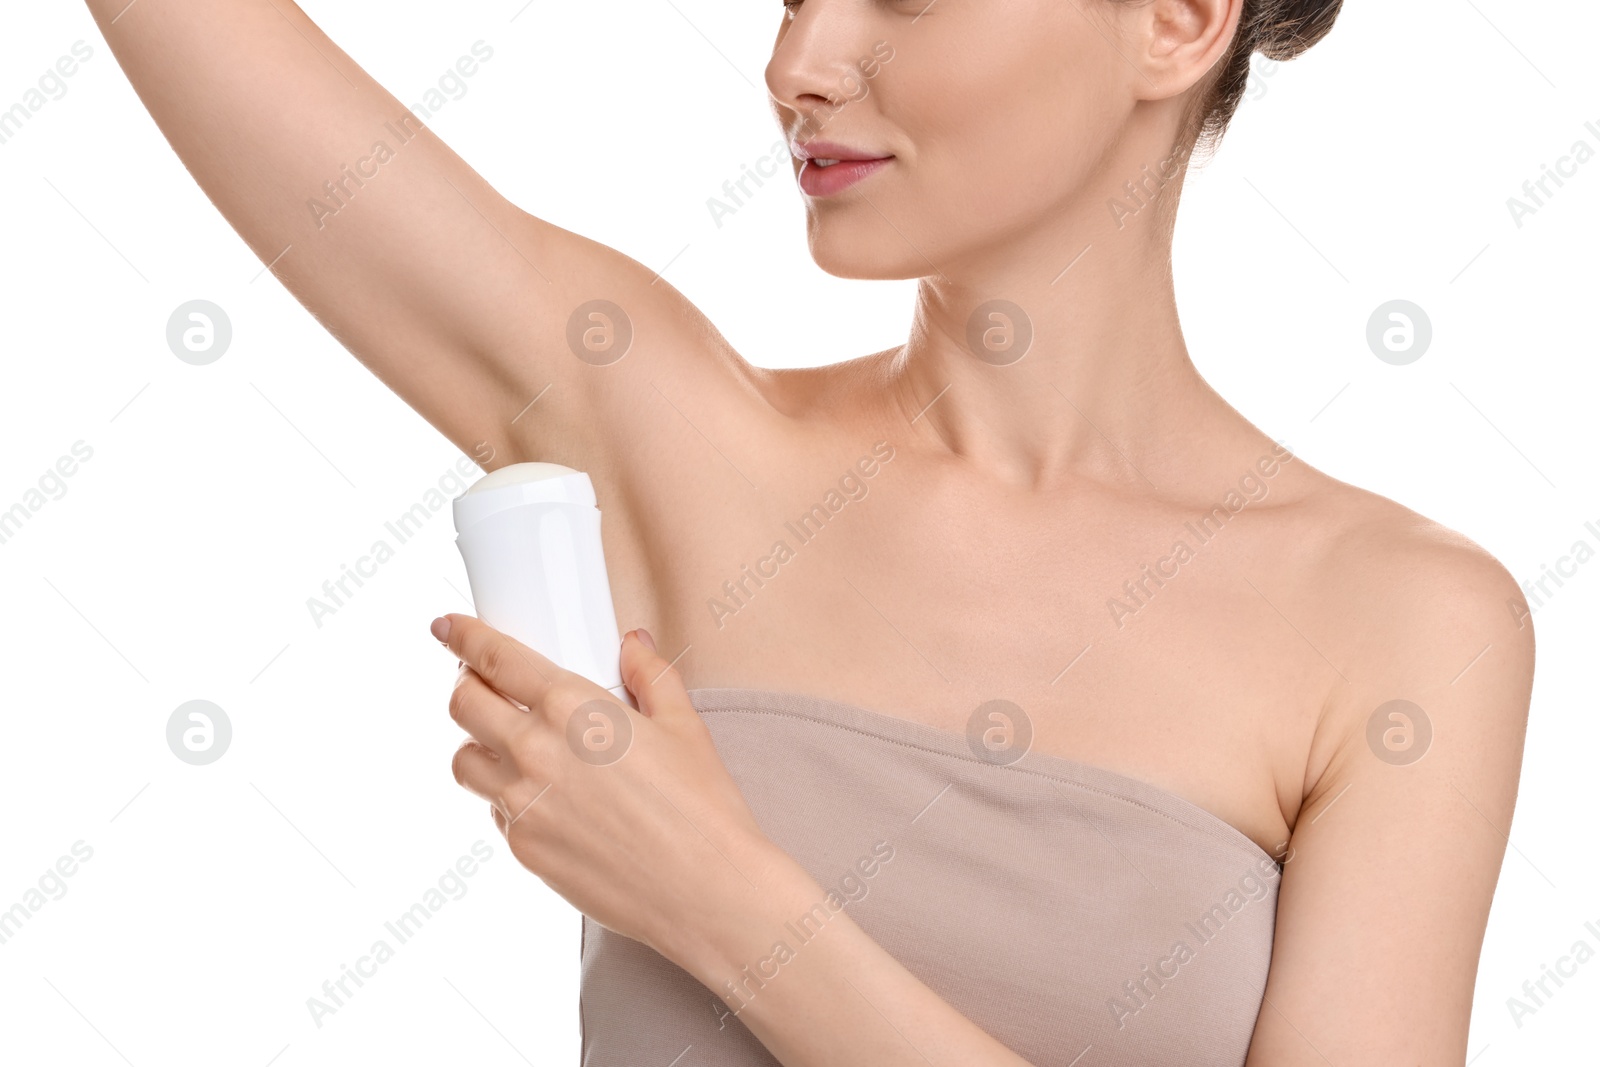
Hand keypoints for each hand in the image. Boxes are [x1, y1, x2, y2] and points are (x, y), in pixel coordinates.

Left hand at [433, 614, 775, 961]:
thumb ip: (651, 676)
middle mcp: (535, 750)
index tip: (447, 628)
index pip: (494, 658)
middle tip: (486, 687)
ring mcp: (522, 804)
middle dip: (467, 687)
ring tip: (510, 745)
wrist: (703, 890)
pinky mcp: (522, 848)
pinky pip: (493, 810)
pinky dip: (505, 795)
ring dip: (478, 745)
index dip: (462, 637)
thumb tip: (634, 645)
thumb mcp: (684, 727)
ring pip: (464, 761)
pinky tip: (545, 796)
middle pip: (463, 704)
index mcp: (574, 707)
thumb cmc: (701, 808)